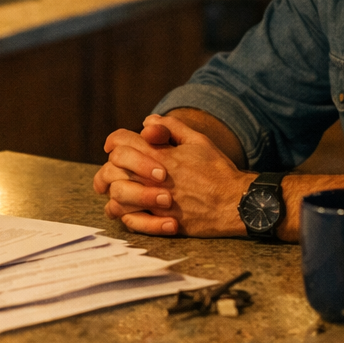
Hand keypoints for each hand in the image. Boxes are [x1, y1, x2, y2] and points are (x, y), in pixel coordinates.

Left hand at [93, 114, 252, 236]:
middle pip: (113, 168)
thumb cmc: (217, 170)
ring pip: (117, 195)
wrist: (235, 202)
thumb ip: (172, 128)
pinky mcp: (161, 221)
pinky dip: (124, 214)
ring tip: (116, 191)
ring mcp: (156, 201)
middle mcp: (155, 177)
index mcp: (162, 155)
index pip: (122, 142)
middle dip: (109, 167)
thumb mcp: (198, 141)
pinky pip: (130, 219)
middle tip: (112, 170)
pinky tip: (127, 210)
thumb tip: (147, 122)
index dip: (113, 140)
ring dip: (113, 192)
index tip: (113, 145)